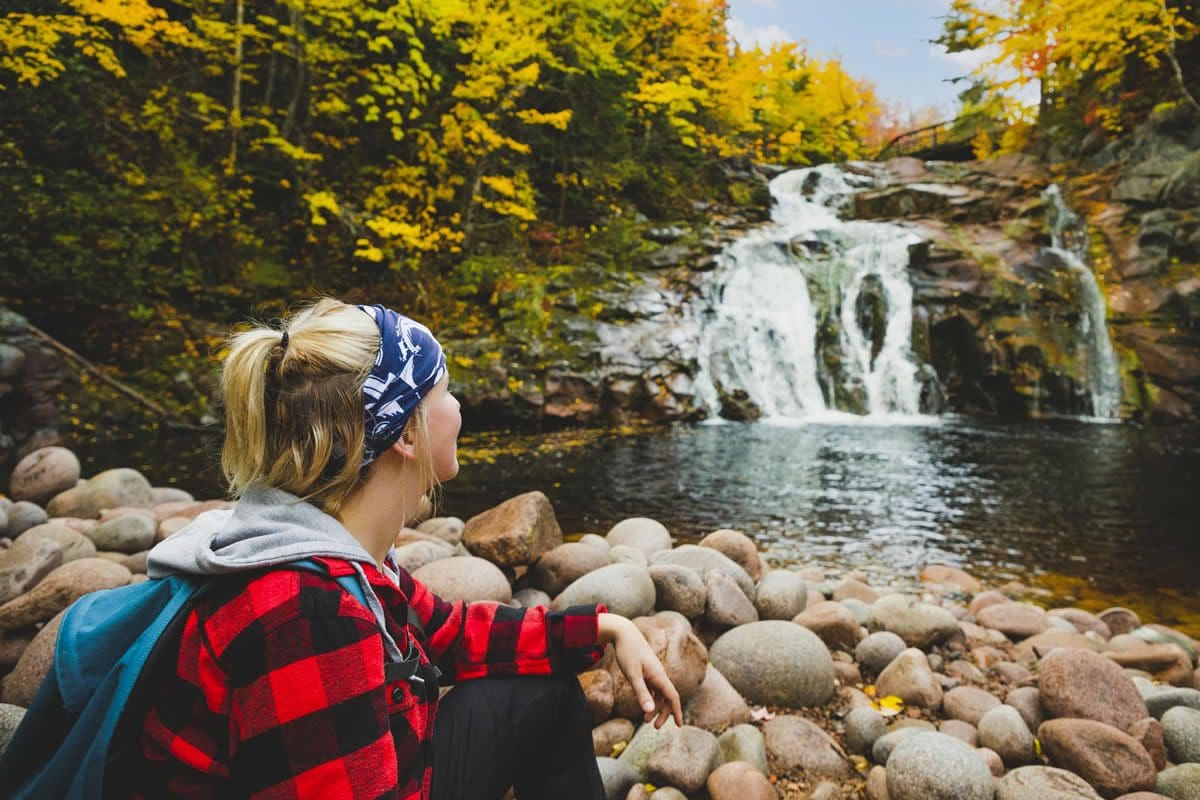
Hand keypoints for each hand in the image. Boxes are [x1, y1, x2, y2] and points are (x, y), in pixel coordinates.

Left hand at [598, 613, 682, 728]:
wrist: (623, 632)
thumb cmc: (627, 652)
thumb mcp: (632, 675)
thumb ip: (641, 693)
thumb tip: (649, 711)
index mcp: (659, 676)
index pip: (673, 697)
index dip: (676, 711)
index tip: (679, 726)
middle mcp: (659, 674)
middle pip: (667, 698)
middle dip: (663, 714)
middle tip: (653, 727)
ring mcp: (653, 673)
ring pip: (659, 694)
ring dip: (655, 708)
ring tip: (644, 720)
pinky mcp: (646, 671)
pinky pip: (653, 688)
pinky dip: (650, 698)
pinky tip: (643, 704)